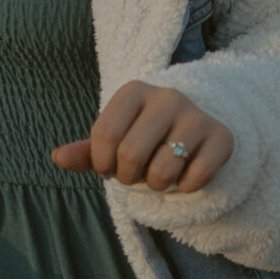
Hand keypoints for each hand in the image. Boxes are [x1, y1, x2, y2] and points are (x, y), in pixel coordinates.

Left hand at [53, 82, 234, 192]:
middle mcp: (168, 96)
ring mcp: (197, 115)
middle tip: (136, 175)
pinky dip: (186, 187)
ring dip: (157, 185)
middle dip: (128, 178)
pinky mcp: (222, 136)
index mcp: (134, 91)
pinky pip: (197, 176)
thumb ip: (85, 152)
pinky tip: (186, 175)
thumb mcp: (113, 142)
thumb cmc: (143, 138)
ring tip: (160, 174)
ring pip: (164, 170)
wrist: (193, 132)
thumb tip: (58, 157)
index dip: (102, 164)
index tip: (109, 167)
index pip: (104, 136)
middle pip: (131, 155)